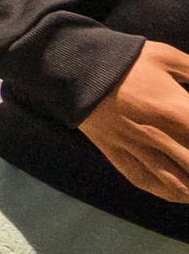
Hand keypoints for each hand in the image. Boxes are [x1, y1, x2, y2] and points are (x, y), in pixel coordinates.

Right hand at [84, 40, 188, 205]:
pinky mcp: (117, 154)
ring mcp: (137, 148)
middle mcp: (160, 136)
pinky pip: (146, 181)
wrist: (75, 66)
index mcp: (177, 110)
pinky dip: (169, 193)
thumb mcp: (167, 57)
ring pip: (177, 182)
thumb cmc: (125, 59)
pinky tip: (183, 196)